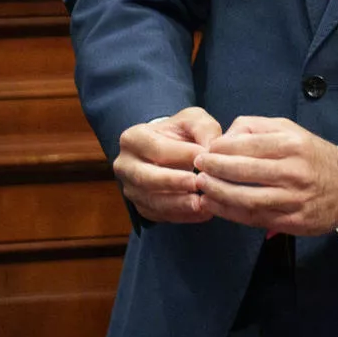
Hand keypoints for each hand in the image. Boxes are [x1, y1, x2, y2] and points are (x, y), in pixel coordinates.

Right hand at [113, 106, 221, 223]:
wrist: (170, 151)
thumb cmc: (182, 133)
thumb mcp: (193, 120)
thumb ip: (204, 129)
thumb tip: (212, 149)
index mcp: (133, 138)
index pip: (157, 149)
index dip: (182, 154)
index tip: (205, 159)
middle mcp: (125, 165)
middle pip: (147, 177)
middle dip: (174, 182)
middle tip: (198, 183)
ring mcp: (130, 189)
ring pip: (152, 201)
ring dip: (178, 204)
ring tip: (202, 203)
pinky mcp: (142, 207)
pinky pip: (160, 215)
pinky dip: (182, 216)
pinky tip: (202, 212)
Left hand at [192, 116, 337, 235]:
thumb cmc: (312, 156)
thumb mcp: (291, 131)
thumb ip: (257, 128)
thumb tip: (224, 138)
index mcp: (293, 145)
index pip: (249, 145)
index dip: (221, 149)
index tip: (205, 150)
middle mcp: (295, 172)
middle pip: (245, 172)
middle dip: (215, 169)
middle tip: (197, 167)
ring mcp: (294, 199)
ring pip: (247, 198)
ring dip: (218, 194)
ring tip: (201, 187)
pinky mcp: (293, 222)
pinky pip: (255, 218)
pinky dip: (230, 213)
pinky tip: (215, 206)